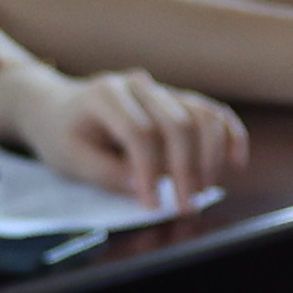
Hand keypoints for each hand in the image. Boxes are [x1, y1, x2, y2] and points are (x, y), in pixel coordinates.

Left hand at [0, 58, 245, 207]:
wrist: (57, 109)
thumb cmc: (62, 135)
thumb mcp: (69, 159)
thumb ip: (105, 172)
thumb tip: (142, 185)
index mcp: (106, 95)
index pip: (140, 132)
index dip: (150, 171)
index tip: (152, 204)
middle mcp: (139, 86)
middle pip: (178, 123)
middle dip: (187, 169)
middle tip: (186, 206)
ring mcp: (161, 91)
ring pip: (202, 115)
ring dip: (210, 156)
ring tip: (202, 190)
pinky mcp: (176, 101)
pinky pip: (212, 112)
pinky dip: (229, 135)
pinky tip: (235, 161)